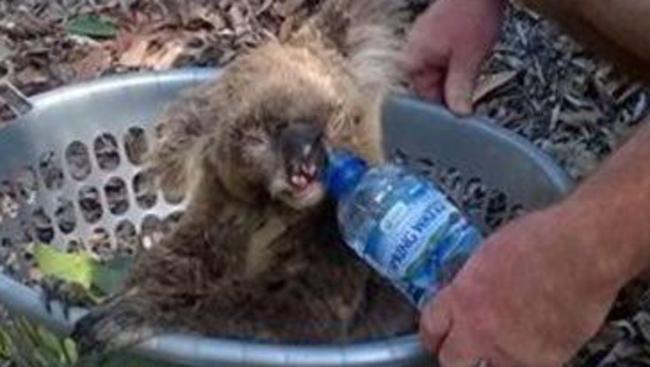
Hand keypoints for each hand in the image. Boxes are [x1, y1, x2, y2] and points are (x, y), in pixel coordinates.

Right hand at [403, 0, 505, 113]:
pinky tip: (470, 64)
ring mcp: (425, 42)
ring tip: (471, 76)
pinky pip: (444, 61)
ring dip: (456, 80)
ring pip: (439, 74)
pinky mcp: (438, 36)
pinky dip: (457, 66)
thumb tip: (458, 114)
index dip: (438, 111)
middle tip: (467, 103)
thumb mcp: (468, 60)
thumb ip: (460, 89)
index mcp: (413, 59)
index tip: (453, 120)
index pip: (419, 97)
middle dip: (449, 94)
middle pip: (428, 86)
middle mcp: (414, 51)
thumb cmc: (472, 14)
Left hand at [419, 204, 626, 365]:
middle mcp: (481, 328)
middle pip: (451, 361)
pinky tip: (539, 338)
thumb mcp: (488, 254)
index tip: (435, 338)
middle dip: (457, 355)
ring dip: (496, 358)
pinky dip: (532, 358)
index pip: (430, 329)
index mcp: (462, 297)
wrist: (584, 249)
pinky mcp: (545, 360)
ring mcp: (512, 349)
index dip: (432, 335)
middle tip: (465, 350)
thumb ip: (472, 282)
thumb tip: (467, 293)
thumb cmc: (542, 239)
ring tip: (509, 340)